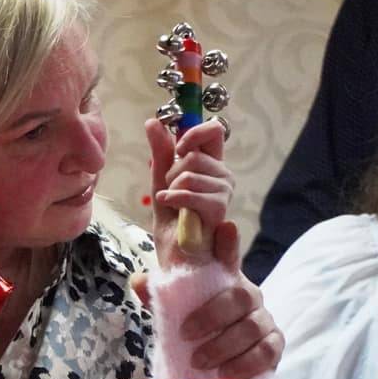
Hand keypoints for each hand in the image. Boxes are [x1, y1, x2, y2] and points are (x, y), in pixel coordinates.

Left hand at [131, 219, 282, 378]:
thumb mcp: (171, 314)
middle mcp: (248, 296)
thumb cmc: (191, 334)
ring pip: (253, 327)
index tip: (224, 229)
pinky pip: (267, 351)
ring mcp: (263, 320)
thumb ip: (157, 297)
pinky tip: (226, 373)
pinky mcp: (274, 346)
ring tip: (199, 361)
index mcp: (223, 282)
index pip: (227, 256)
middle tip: (185, 334)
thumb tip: (139, 280)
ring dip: (224, 345)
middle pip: (241, 296)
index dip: (227, 243)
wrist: (210, 368)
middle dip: (212, 315)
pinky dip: (246, 363)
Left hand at [146, 117, 232, 267]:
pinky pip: (190, 193)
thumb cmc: (174, 223)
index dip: (193, 134)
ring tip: (175, 206)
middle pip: (194, 154)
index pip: (213, 132)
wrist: (178, 257)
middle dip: (172, 173)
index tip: (178, 150)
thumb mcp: (161, 182)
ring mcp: (224, 192)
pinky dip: (173, 199)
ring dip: (172, 189)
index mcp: (212, 165)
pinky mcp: (219, 209)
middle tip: (172, 192)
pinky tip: (170, 207)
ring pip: (189, 172)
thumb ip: (161, 153)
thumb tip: (152, 121)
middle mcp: (223, 175)